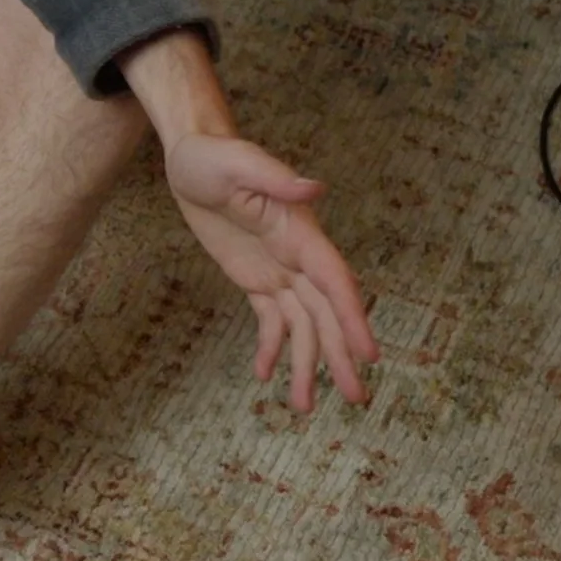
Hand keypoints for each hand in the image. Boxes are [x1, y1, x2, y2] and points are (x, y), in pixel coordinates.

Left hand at [163, 129, 376, 412]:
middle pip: (325, 314)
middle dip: (340, 356)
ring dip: (306, 364)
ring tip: (303, 406)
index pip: (335, 282)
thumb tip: (314, 188)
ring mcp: (278, 270)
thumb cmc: (215, 155)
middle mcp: (297, 257)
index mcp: (300, 234)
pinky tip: (267, 374)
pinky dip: (272, 347)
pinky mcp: (255, 278)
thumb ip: (277, 180)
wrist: (191, 155)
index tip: (370, 354)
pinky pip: (271, 319)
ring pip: (301, 325)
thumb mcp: (239, 163)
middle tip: (355, 398)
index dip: (353, 318)